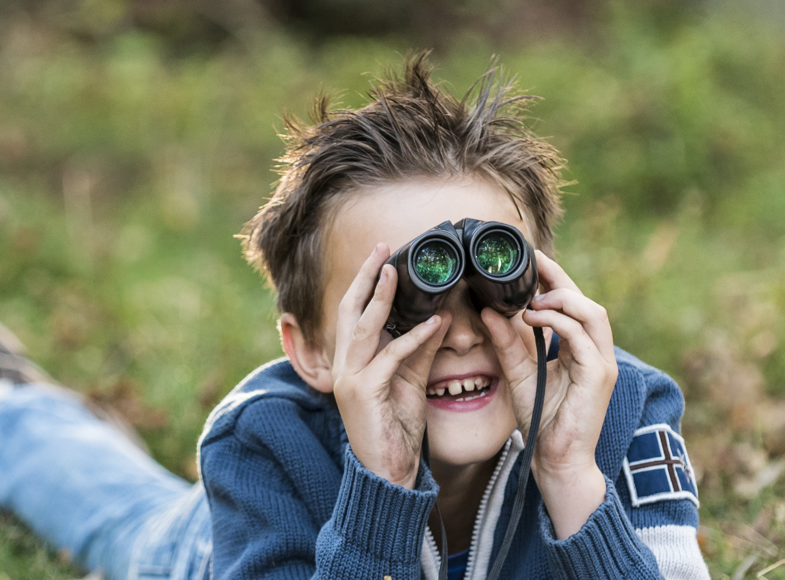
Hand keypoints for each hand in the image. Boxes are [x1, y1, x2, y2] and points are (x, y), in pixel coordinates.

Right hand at [333, 243, 449, 487]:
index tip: (381, 255)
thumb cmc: (395, 428)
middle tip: (381, 248)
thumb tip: (442, 316)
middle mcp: (343, 366)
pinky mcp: (363, 393)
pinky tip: (434, 323)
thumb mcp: (411, 381)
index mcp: (350, 361)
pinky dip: (412, 337)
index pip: (352, 311)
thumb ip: (422, 349)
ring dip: (380, 297)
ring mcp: (349, 378)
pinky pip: (390, 357)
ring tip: (395, 272)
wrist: (387, 472)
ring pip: (362, 327)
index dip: (364, 282)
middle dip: (364, 277)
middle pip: (349, 310)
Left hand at [481, 250, 616, 536]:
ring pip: (592, 313)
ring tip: (532, 295)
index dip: (554, 279)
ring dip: (562, 298)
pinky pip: (582, 337)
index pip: (573, 304)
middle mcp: (596, 353)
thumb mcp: (519, 374)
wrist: (557, 460)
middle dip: (559, 278)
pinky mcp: (598, 376)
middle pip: (587, 301)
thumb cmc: (543, 421)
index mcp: (581, 350)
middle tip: (530, 263)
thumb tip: (487, 310)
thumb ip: (507, 343)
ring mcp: (601, 363)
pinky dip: (559, 322)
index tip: (529, 260)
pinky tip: (535, 316)